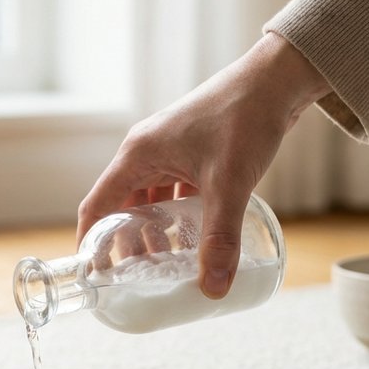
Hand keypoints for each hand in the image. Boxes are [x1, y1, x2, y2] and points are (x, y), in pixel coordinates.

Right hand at [77, 33, 330, 298]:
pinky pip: (172, 191)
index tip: (96, 275)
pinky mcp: (191, 152)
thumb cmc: (244, 118)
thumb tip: (214, 288)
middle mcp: (146, 152)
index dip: (92, 242)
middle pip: (121, 206)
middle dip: (127, 243)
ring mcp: (168, 151)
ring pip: (149, 200)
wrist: (275, 80)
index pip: (98, 205)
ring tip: (167, 263)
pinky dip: (176, 216)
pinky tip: (193, 237)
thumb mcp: (229, 183)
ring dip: (154, 231)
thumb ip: (221, 237)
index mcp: (138, 155)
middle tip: (138, 277)